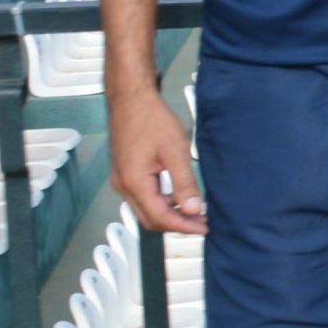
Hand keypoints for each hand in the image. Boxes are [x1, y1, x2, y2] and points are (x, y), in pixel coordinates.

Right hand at [108, 89, 204, 233]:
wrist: (131, 100)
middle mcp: (123, 186)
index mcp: (134, 183)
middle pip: (150, 219)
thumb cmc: (151, 120)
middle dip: (177, 225)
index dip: (184, 226)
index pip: (160, 217)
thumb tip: (193, 209)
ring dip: (170, 214)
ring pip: (147, 209)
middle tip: (203, 222)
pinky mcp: (126, 174)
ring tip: (196, 212)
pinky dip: (163, 202)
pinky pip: (144, 197)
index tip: (204, 228)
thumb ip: (184, 183)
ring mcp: (122, 181)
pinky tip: (180, 197)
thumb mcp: (175, 152)